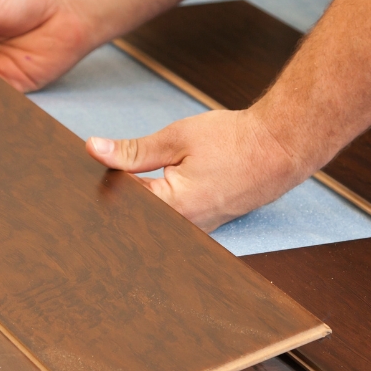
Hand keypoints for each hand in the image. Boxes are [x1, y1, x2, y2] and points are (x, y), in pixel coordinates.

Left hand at [85, 108, 309, 231]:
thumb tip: (94, 150)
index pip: (118, 202)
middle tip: (108, 171)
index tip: (91, 167)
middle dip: (119, 196)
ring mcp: (196, 232)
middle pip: (134, 219)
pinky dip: (161, 205)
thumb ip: (132, 151)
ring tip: (138, 177)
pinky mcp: (205, 227)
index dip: (102, 182)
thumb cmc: (235, 142)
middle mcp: (183, 229)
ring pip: (153, 222)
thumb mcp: (177, 139)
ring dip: (141, 201)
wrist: (280, 148)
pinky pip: (172, 222)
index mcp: (171, 208)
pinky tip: (159, 187)